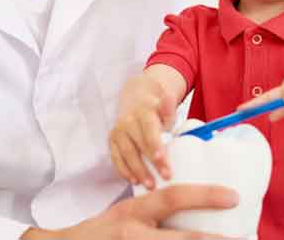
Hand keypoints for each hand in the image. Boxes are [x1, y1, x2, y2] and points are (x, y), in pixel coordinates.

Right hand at [22, 185, 239, 239]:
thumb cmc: (105, 231)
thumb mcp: (127, 212)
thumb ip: (156, 210)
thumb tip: (196, 203)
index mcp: (135, 211)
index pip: (173, 197)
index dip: (205, 195)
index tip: (233, 196)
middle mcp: (134, 233)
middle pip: (180, 239)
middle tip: (240, 239)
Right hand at [109, 75, 176, 189]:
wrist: (136, 103)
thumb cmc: (155, 112)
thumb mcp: (164, 109)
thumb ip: (168, 109)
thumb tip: (171, 99)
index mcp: (144, 112)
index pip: (149, 130)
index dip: (155, 146)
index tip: (162, 160)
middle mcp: (128, 121)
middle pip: (138, 144)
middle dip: (151, 163)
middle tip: (165, 178)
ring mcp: (118, 131)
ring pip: (126, 153)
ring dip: (138, 171)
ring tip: (150, 185)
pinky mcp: (112, 141)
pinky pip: (116, 158)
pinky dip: (124, 171)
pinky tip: (134, 180)